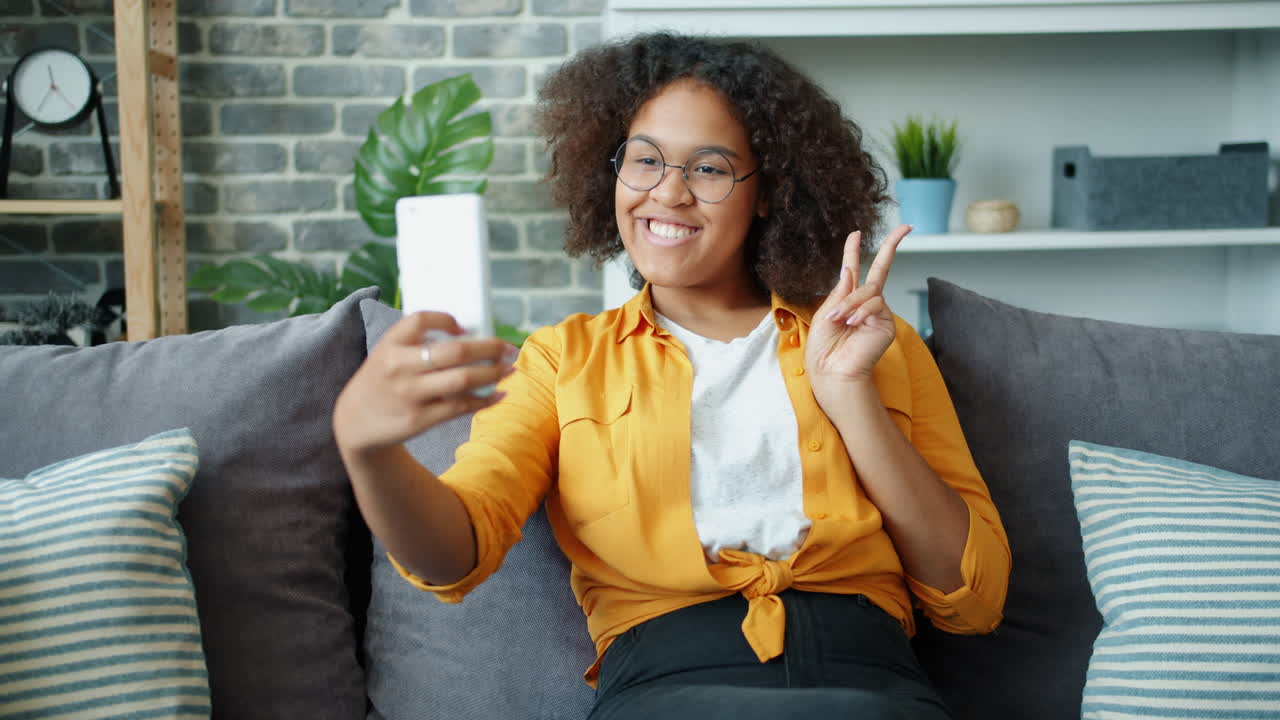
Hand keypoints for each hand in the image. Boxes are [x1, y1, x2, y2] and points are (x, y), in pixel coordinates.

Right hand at [333, 311, 515, 455]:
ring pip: (463, 379)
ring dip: (493, 373)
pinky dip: (484, 400)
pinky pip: (460, 406)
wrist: (355, 421)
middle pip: (455, 351)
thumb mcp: (388, 353)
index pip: (421, 319)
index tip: (465, 328)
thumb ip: (418, 342)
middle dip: (490, 348)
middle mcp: (399, 366)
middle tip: (510, 348)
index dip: (447, 320)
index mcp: (391, 343)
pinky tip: (499, 394)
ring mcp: (410, 394)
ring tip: (510, 369)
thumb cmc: (382, 379)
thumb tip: (472, 334)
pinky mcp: (419, 419)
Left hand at [805, 224, 909, 394]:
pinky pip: (875, 305)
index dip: (854, 251)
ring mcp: (878, 313)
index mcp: (847, 300)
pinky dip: (860, 312)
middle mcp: (866, 304)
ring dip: (850, 303)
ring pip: (870, 291)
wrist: (831, 371)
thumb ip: (840, 291)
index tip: (856, 233)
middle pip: (881, 270)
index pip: (854, 270)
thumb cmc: (823, 348)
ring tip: (838, 320)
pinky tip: (852, 324)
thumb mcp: (825, 313)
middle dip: (892, 246)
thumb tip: (849, 268)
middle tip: (905, 227)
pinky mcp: (886, 324)